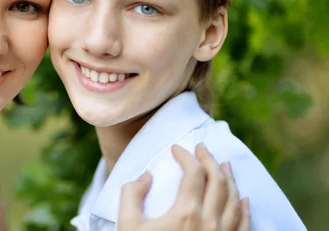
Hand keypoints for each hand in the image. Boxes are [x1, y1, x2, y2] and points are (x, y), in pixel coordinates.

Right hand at [118, 144, 249, 230]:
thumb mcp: (127, 226)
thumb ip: (131, 195)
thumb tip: (147, 177)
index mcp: (186, 213)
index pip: (194, 172)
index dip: (186, 155)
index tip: (176, 148)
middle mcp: (210, 223)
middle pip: (219, 180)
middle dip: (210, 159)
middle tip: (201, 148)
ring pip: (235, 199)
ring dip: (229, 178)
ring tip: (222, 165)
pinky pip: (244, 224)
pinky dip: (244, 207)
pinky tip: (242, 199)